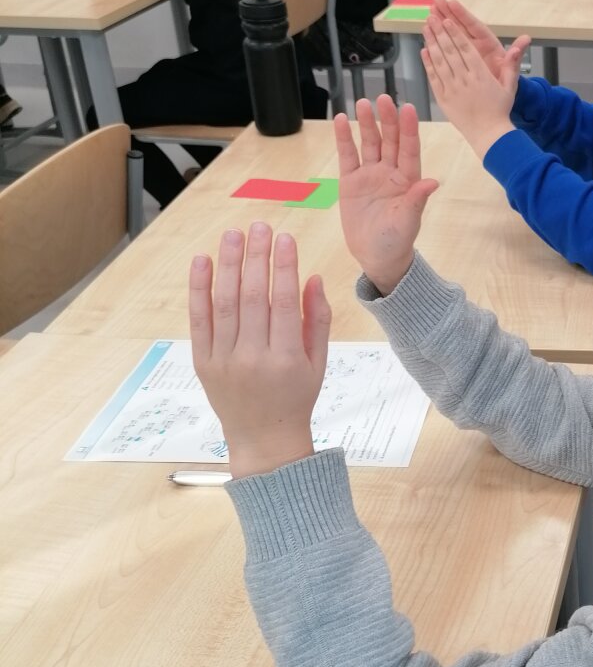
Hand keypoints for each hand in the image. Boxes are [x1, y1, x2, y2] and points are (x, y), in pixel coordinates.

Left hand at [189, 224, 330, 478]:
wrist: (263, 439)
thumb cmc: (296, 397)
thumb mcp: (319, 362)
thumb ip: (318, 319)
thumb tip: (313, 277)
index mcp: (286, 359)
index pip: (285, 302)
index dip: (284, 267)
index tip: (285, 238)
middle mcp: (253, 359)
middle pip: (252, 297)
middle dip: (256, 257)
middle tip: (259, 226)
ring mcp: (224, 361)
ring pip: (224, 303)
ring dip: (228, 264)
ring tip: (233, 235)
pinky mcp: (203, 363)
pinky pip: (199, 320)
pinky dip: (199, 289)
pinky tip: (203, 261)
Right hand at [335, 96, 438, 295]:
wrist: (377, 257)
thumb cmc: (397, 240)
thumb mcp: (408, 222)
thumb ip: (416, 200)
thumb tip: (433, 182)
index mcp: (408, 180)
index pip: (409, 149)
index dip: (408, 130)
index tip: (408, 109)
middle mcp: (390, 172)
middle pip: (389, 140)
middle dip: (387, 120)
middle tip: (384, 99)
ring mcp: (370, 175)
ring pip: (369, 143)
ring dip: (366, 124)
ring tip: (363, 103)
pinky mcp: (350, 182)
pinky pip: (347, 156)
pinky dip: (344, 139)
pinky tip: (340, 120)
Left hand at [422, 10, 526, 160]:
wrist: (489, 135)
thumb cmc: (500, 110)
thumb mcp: (509, 86)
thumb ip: (512, 65)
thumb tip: (521, 46)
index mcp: (481, 75)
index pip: (465, 49)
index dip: (455, 33)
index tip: (447, 20)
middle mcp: (465, 80)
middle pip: (450, 52)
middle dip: (440, 32)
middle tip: (431, 17)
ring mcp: (453, 90)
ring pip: (440, 62)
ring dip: (432, 43)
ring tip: (426, 28)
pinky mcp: (444, 99)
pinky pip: (434, 78)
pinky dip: (428, 64)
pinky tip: (424, 51)